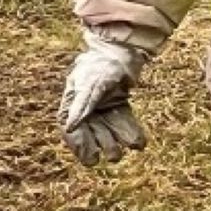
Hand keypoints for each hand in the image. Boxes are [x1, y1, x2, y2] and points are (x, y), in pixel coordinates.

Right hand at [59, 36, 148, 165]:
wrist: (121, 50)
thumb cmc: (100, 66)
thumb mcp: (90, 85)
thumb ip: (82, 105)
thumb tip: (70, 127)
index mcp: (72, 107)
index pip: (73, 136)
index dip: (81, 149)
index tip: (92, 160)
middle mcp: (87, 112)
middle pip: (94, 139)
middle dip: (105, 146)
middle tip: (114, 151)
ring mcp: (103, 111)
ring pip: (111, 136)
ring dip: (119, 142)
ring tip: (130, 144)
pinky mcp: (119, 108)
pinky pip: (124, 126)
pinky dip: (132, 135)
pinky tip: (140, 142)